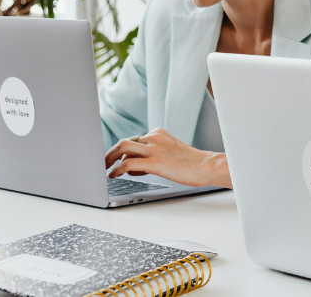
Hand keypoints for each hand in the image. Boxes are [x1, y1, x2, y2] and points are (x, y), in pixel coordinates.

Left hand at [104, 128, 231, 187]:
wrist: (206, 166)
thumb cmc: (191, 163)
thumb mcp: (171, 151)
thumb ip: (154, 153)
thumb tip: (137, 165)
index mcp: (158, 134)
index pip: (133, 140)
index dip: (123, 151)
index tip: (115, 158)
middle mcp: (154, 138)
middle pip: (124, 142)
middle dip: (111, 153)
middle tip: (104, 163)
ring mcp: (154, 149)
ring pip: (122, 148)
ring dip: (110, 158)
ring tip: (105, 169)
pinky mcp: (154, 162)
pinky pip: (128, 163)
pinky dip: (117, 169)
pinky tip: (113, 176)